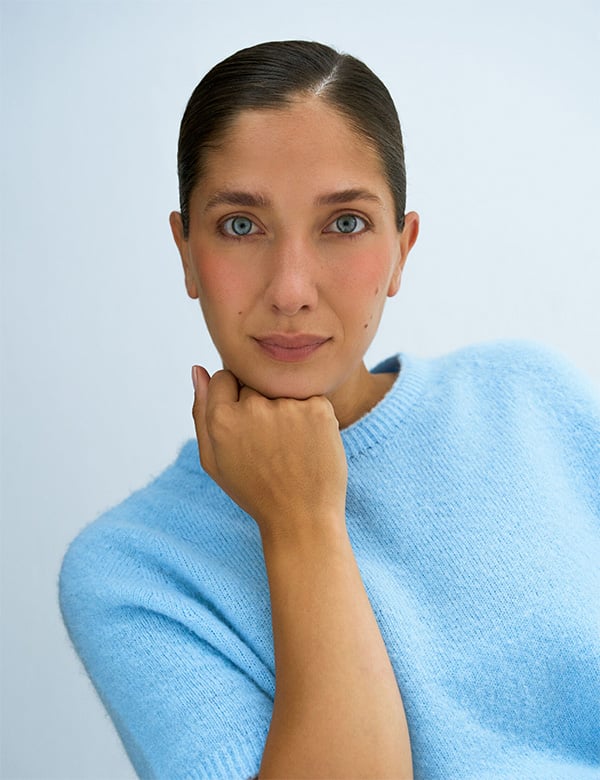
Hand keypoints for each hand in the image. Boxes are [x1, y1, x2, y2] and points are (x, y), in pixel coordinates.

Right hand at [191, 366, 347, 540]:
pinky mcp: (319, 409)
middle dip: (261, 402)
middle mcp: (253, 408)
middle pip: (255, 381)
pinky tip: (309, 443)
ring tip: (290, 445)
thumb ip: (201, 412)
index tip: (246, 424)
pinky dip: (312, 415)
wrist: (302, 518)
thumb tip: (199, 369)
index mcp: (221, 418)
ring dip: (287, 407)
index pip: (225, 376)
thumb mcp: (214, 460)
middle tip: (271, 442)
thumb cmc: (255, 491)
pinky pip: (311, 396)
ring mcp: (288, 407)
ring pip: (284, 387)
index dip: (235, 399)